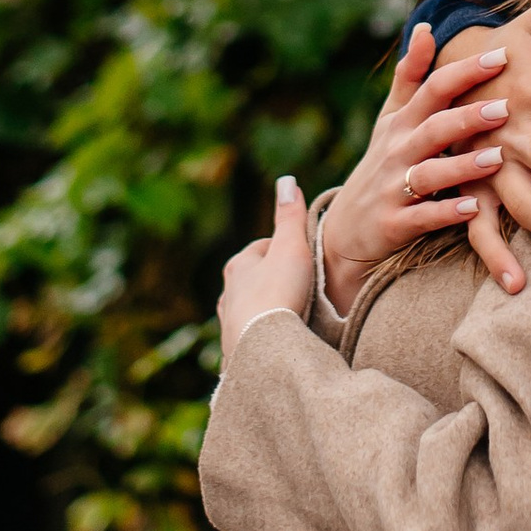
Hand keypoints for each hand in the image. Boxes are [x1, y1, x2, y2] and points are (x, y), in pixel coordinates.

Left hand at [218, 174, 313, 355]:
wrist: (263, 349)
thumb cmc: (278, 294)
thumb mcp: (291, 247)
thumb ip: (290, 216)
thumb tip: (287, 181)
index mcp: (238, 266)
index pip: (262, 248)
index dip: (284, 250)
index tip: (303, 258)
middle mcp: (227, 293)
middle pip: (254, 280)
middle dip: (274, 281)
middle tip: (301, 288)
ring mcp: (229, 323)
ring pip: (250, 309)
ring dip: (267, 309)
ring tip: (291, 316)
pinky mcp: (235, 349)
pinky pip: (250, 336)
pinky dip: (262, 334)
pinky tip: (277, 340)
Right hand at [319, 24, 513, 312]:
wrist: (344, 231)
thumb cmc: (381, 166)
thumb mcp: (390, 119)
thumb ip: (410, 76)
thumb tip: (427, 26)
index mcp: (401, 122)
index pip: (433, 88)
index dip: (465, 72)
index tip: (502, 54)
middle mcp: (396, 151)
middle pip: (432, 127)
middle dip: (467, 116)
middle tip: (505, 107)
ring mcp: (393, 188)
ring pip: (429, 173)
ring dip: (462, 166)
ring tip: (496, 157)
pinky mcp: (393, 225)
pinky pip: (422, 218)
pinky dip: (445, 212)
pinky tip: (473, 208)